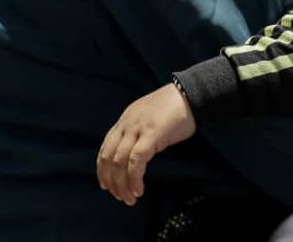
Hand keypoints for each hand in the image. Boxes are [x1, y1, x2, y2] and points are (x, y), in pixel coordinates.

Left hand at [96, 83, 196, 205]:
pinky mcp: (152, 134)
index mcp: (125, 120)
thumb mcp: (148, 117)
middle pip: (109, 157)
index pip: (105, 147)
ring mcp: (138, 128)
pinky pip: (136, 161)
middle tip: (118, 196)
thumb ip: (139, 132)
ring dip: (122, 184)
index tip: (106, 184)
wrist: (190, 95)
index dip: (102, 169)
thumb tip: (135, 155)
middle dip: (111, 181)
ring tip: (129, 198)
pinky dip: (134, 178)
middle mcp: (127, 124)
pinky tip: (139, 189)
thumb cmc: (174, 108)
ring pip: (120, 161)